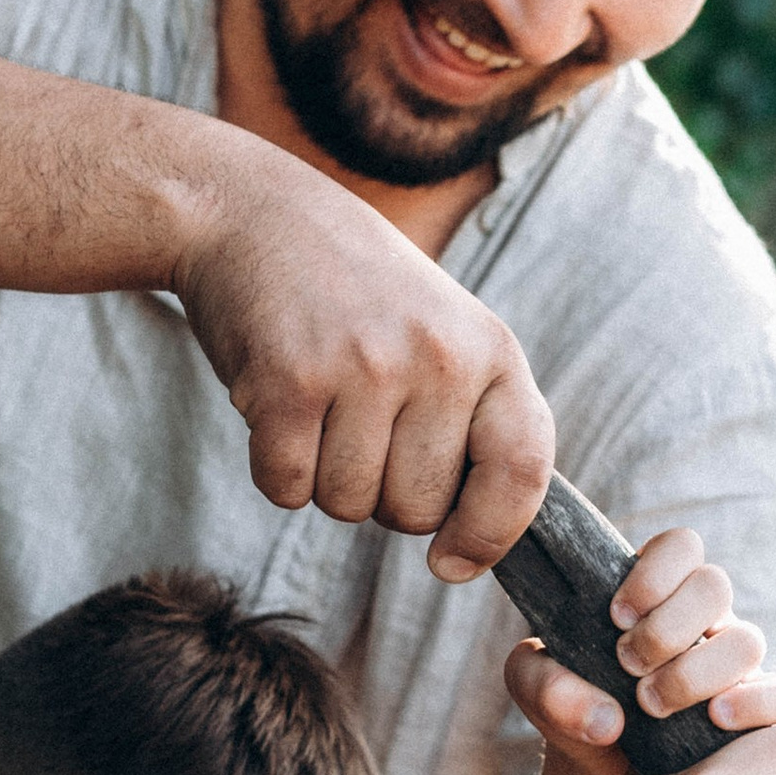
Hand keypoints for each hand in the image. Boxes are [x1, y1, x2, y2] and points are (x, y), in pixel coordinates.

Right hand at [174, 156, 553, 577]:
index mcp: (491, 351)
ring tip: (319, 406)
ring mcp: (364, 367)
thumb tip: (481, 544)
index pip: (523, 469)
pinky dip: (275, 470)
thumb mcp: (444, 333)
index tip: (452, 561)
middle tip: (357, 426)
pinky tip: (277, 408)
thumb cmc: (355, 293)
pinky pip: (288, 489)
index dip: (491, 533)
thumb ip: (473, 420)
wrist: (253, 213)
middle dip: (380, 494)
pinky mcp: (288, 382)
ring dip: (324, 479)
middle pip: (417, 511)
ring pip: (348, 506)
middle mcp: (437, 358)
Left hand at [504, 526, 775, 774]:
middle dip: (668, 628)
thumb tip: (606, 718)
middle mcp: (702, 617)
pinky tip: (715, 720)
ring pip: (748, 641)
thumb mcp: (532, 688)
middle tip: (626, 665)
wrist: (595, 767)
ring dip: (697, 672)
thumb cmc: (570, 706)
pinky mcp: (755, 707)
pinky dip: (757, 702)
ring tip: (651, 705)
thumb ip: (543, 684)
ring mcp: (732, 661)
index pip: (681, 546)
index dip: (655, 574)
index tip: (615, 617)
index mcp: (655, 589)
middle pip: (715, 586)